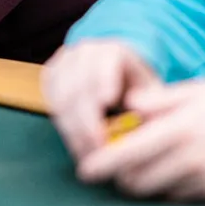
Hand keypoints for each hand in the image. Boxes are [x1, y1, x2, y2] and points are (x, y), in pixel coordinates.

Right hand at [41, 40, 159, 161]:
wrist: (115, 70)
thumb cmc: (137, 86)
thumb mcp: (152, 92)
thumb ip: (153, 106)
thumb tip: (142, 123)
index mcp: (114, 50)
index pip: (106, 61)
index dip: (104, 79)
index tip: (108, 102)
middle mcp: (85, 51)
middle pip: (80, 86)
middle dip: (87, 121)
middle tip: (99, 151)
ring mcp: (64, 62)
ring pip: (62, 97)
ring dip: (74, 130)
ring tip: (89, 155)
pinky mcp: (51, 75)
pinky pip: (52, 102)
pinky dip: (64, 127)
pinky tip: (77, 144)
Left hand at [77, 78, 204, 203]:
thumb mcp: (200, 90)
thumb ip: (159, 100)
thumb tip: (127, 106)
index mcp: (182, 128)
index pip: (128, 154)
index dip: (102, 165)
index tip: (85, 170)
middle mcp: (193, 160)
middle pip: (138, 183)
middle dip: (122, 177)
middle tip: (120, 165)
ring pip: (160, 195)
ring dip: (149, 184)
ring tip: (155, 163)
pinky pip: (187, 201)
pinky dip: (176, 189)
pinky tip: (184, 170)